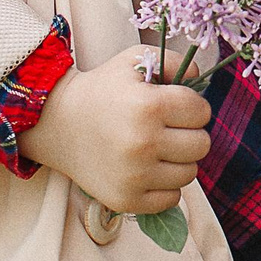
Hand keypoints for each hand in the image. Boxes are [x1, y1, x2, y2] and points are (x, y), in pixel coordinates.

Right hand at [16, 44, 211, 215]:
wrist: (58, 122)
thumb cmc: (102, 89)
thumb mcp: (134, 61)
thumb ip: (174, 61)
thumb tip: (199, 75)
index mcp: (148, 106)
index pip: (202, 112)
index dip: (192, 106)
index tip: (176, 106)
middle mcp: (143, 143)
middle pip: (201, 144)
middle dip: (189, 133)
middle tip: (169, 128)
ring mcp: (135, 176)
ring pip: (189, 173)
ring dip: (179, 160)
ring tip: (157, 148)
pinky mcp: (126, 200)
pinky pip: (171, 199)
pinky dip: (165, 186)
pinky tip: (148, 169)